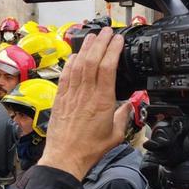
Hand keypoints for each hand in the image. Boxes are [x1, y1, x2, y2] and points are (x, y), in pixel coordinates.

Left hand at [38, 27, 124, 179]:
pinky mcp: (60, 98)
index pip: (108, 67)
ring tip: (93, 36)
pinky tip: (76, 56)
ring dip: (86, 48)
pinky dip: (71, 63)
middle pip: (92, 60)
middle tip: (106, 31)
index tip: (118, 40)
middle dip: (100, 42)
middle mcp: (86, 94)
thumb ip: (123, 116)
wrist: (65, 157)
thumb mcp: (116, 134)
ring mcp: (71, 95)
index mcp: (102, 101)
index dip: (113, 50)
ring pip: (78, 65)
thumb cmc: (89, 148)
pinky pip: (66, 75)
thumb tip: (128, 105)